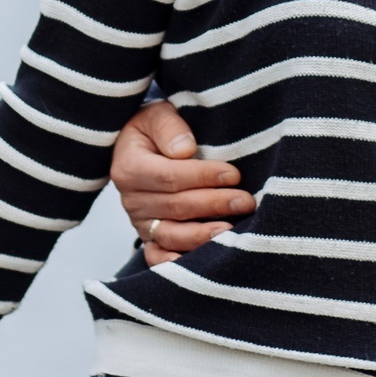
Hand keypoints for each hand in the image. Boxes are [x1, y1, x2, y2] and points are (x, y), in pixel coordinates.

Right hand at [112, 100, 252, 266]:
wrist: (140, 146)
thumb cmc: (155, 129)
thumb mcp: (156, 114)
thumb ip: (169, 127)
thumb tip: (185, 150)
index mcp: (129, 167)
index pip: (170, 176)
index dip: (204, 177)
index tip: (234, 174)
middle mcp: (131, 199)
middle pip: (176, 207)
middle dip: (214, 204)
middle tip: (245, 201)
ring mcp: (140, 222)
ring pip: (171, 235)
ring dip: (202, 235)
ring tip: (231, 231)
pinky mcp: (148, 238)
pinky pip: (158, 257)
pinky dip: (177, 262)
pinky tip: (202, 261)